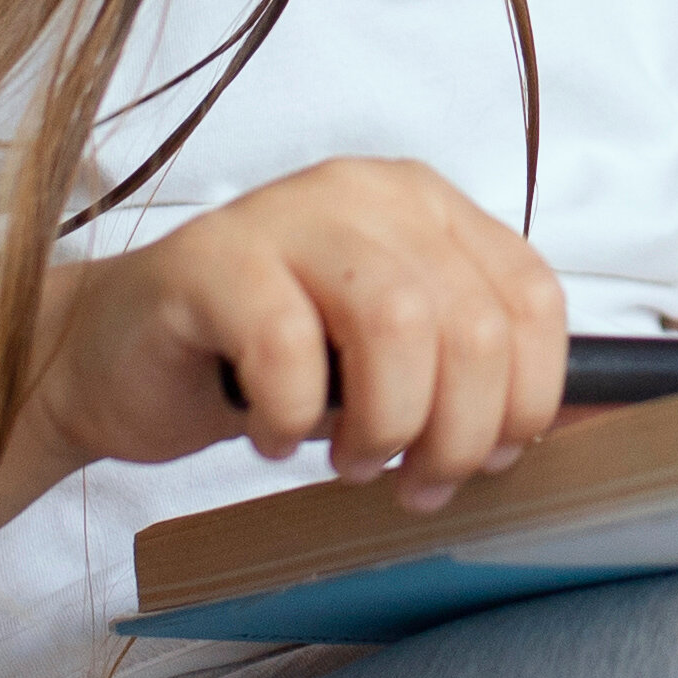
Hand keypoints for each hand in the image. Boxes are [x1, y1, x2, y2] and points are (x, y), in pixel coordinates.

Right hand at [41, 157, 573, 512]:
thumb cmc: (266, 365)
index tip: (491, 461)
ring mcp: (286, 214)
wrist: (117, 358)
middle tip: (414, 484)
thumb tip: (559, 435)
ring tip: (352, 463)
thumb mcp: (387, 364)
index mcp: (427, 208)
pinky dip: (292, 419)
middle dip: (460, 433)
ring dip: (387, 423)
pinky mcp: (209, 258)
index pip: (532, 297)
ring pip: (398, 320)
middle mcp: (366, 194)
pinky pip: (285, 343)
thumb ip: (465, 376)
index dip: (528, 399)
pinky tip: (274, 437)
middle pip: (474, 321)